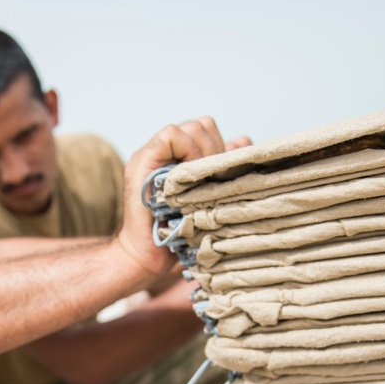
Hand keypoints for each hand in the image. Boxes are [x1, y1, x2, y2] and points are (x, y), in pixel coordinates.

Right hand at [116, 117, 232, 277]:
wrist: (146, 257)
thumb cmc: (177, 235)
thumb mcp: (206, 199)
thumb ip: (219, 171)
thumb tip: (243, 141)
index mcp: (176, 159)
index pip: (206, 131)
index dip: (219, 148)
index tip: (217, 176)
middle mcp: (162, 153)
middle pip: (201, 126)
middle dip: (215, 151)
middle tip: (210, 181)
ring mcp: (150, 156)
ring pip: (189, 128)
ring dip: (202, 153)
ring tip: (199, 182)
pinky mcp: (141, 164)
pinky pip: (169, 137)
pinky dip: (186, 152)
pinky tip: (188, 180)